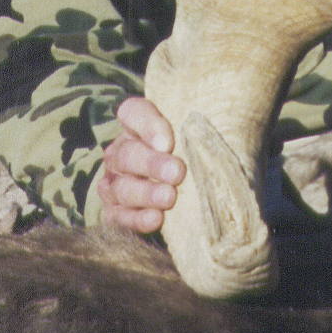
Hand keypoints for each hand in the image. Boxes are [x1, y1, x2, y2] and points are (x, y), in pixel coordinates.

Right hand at [99, 96, 185, 232]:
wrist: (177, 199)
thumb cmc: (189, 157)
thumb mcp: (193, 138)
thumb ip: (198, 130)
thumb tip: (217, 132)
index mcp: (135, 128)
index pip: (133, 112)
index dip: (148, 124)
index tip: (168, 142)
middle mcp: (120, 154)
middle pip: (128, 154)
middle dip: (153, 164)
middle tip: (177, 172)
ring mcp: (114, 184)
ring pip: (124, 187)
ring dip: (147, 193)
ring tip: (169, 197)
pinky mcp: (114, 213)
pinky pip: (119, 217)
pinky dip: (136, 219)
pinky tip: (155, 219)